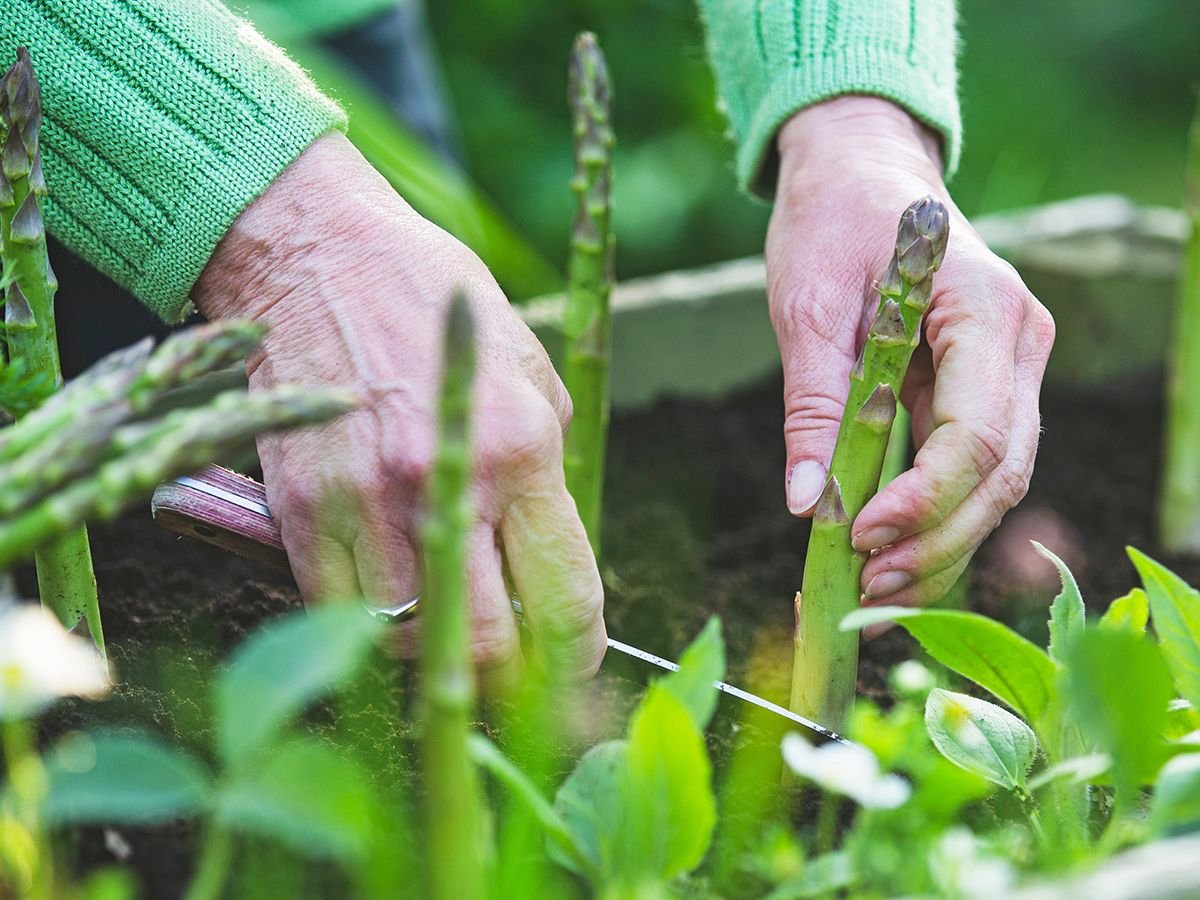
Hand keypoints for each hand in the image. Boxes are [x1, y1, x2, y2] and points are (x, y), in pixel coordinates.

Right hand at [194, 133, 605, 686]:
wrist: (317, 254)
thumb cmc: (434, 306)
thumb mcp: (528, 369)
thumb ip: (547, 473)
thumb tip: (550, 558)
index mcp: (520, 448)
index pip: (564, 599)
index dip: (577, 652)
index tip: (572, 659)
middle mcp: (445, 484)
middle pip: (490, 649)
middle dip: (513, 678)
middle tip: (515, 665)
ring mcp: (364, 504)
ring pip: (412, 645)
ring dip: (438, 654)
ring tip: (450, 629)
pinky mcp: (300, 510)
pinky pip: (340, 613)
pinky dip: (372, 623)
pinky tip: (390, 596)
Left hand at [767, 98, 1054, 610]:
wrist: (860, 172)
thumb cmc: (833, 221)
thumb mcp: (807, 304)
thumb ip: (814, 403)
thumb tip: (810, 505)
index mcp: (984, 308)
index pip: (979, 431)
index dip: (925, 497)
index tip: (863, 536)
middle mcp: (1016, 345)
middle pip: (1001, 473)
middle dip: (936, 541)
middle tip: (867, 589)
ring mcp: (1010, 370)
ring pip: (996, 484)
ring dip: (939, 546)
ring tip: (873, 592)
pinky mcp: (983, 391)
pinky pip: (972, 470)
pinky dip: (934, 520)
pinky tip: (888, 559)